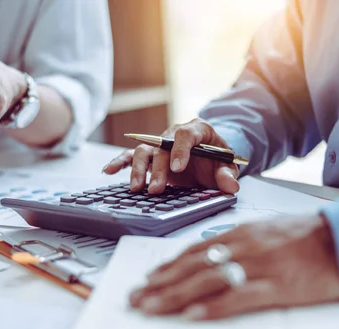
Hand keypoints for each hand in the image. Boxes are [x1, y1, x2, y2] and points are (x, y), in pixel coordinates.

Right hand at [102, 118, 239, 194]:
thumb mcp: (227, 165)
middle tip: (156, 189)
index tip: (178, 168)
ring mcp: (159, 145)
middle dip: (158, 169)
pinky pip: (131, 156)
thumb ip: (227, 174)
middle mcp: (173, 135)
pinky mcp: (149, 155)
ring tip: (136, 188)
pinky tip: (108, 171)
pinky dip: (119, 162)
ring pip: (144, 152)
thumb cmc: (216, 158)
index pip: (186, 135)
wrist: (209, 157)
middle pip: (161, 147)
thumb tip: (230, 186)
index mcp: (197, 130)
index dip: (180, 150)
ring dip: (138, 170)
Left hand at [130, 214, 338, 320]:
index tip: (149, 278)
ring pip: (206, 281)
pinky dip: (212, 308)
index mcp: (240, 233)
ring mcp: (258, 266)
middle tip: (136, 298)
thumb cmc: (307, 236)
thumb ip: (239, 241)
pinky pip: (238, 298)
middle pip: (192, 266)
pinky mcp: (276, 287)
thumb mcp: (267, 230)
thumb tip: (214, 254)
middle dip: (160, 284)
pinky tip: (192, 316)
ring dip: (174, 296)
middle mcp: (242, 246)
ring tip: (150, 308)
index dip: (169, 266)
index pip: (194, 250)